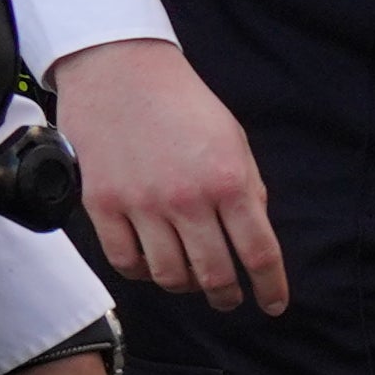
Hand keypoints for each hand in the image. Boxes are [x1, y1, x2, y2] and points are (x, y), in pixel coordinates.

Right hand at [50, 37, 283, 315]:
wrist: (120, 69)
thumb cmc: (183, 104)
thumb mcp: (235, 142)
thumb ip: (249, 192)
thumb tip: (254, 241)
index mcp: (229, 182)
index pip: (258, 254)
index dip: (271, 288)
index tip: (273, 305)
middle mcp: (187, 199)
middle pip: (214, 274)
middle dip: (228, 296)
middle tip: (229, 299)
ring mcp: (141, 204)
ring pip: (170, 276)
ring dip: (186, 287)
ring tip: (191, 280)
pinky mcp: (102, 204)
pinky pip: (126, 261)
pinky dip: (144, 274)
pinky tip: (153, 266)